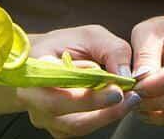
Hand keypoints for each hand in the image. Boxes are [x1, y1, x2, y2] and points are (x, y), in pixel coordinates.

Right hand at [16, 25, 136, 137]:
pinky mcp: (57, 127)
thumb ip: (111, 50)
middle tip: (131, 97)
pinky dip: (103, 117)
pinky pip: (82, 128)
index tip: (116, 92)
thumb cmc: (68, 44)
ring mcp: (44, 117)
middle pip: (67, 116)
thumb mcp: (92, 36)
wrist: (49, 58)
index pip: (55, 88)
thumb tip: (125, 76)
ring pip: (76, 126)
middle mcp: (33, 99)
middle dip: (102, 109)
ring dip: (107, 115)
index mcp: (33, 70)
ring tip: (130, 99)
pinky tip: (118, 103)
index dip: (85, 96)